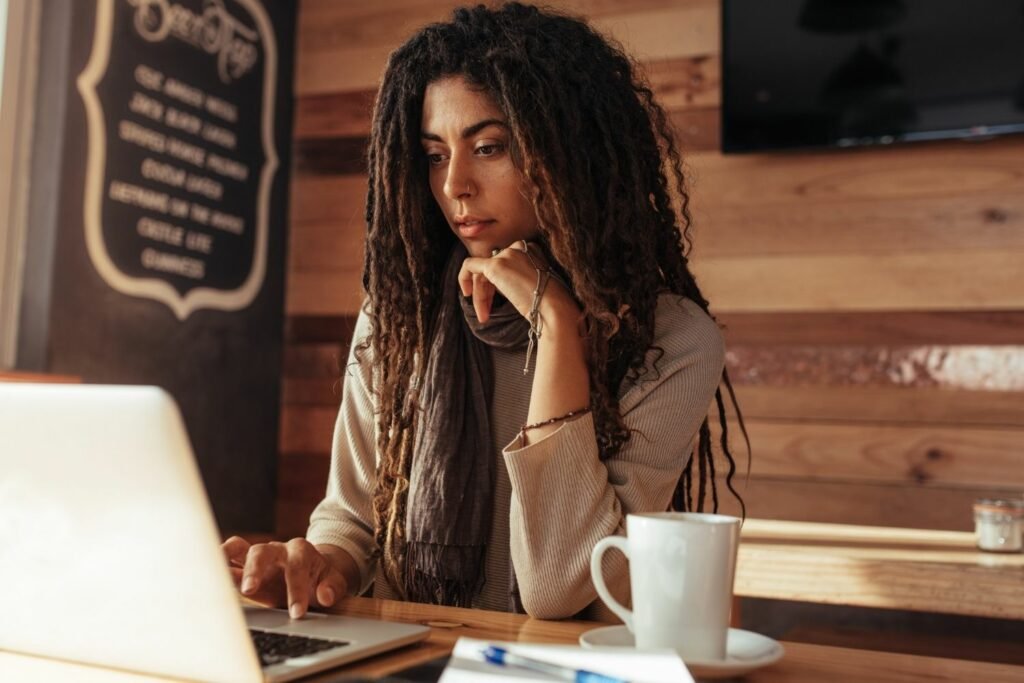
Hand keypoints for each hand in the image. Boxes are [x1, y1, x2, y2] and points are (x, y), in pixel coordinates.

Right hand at [222, 536, 347, 618]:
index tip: (297, 613)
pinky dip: (215, 567)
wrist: (312, 573)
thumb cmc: (320, 577)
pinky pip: (226, 563)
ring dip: (225, 560)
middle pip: (261, 551)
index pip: (296, 566)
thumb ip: (332, 587)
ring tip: (215, 575)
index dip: (296, 589)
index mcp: (300, 551)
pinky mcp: (243, 569)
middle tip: (249, 590)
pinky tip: (203, 578)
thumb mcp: (334, 581)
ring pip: (237, 549)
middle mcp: (276, 550)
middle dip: (254, 569)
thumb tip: (325, 596)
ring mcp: (257, 558)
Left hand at [457, 241, 577, 324]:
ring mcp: (507, 254)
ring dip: (480, 294)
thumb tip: (498, 285)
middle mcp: (519, 246)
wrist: (555, 308)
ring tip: (483, 315)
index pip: (506, 261)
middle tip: (487, 311)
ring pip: (482, 270)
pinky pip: (469, 265)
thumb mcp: (536, 285)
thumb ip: (518, 278)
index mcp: (532, 249)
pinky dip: (464, 279)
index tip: (498, 300)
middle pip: (493, 266)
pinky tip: (468, 295)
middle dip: (487, 290)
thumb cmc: (550, 303)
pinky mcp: (496, 265)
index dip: (498, 283)